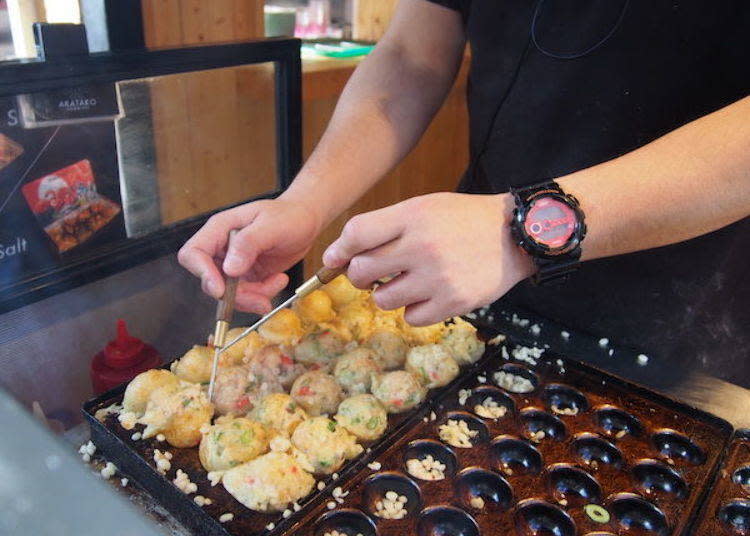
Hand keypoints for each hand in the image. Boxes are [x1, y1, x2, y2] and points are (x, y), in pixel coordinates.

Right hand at [178, 198, 321, 312]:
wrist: (306, 220)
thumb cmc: (289, 215)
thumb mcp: (272, 226)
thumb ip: (249, 243)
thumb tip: (229, 269)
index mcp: (220, 229)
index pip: (193, 253)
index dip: (202, 274)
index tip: (220, 290)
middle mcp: (222, 248)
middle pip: (211, 281)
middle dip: (236, 295)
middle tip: (262, 298)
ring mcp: (233, 264)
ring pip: (230, 294)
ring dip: (253, 297)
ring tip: (278, 282)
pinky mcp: (246, 276)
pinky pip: (246, 295)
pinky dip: (262, 295)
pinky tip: (278, 280)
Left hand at [323, 192, 533, 324]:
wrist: (514, 235)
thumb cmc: (462, 220)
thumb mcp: (424, 207)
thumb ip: (384, 226)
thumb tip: (340, 256)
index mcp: (413, 215)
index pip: (356, 233)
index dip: (338, 250)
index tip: (334, 260)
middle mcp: (423, 245)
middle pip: (362, 270)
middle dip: (359, 275)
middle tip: (373, 273)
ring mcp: (439, 276)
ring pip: (383, 300)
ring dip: (388, 294)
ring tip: (407, 282)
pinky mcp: (453, 302)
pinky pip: (411, 318)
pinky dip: (413, 310)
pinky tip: (427, 295)